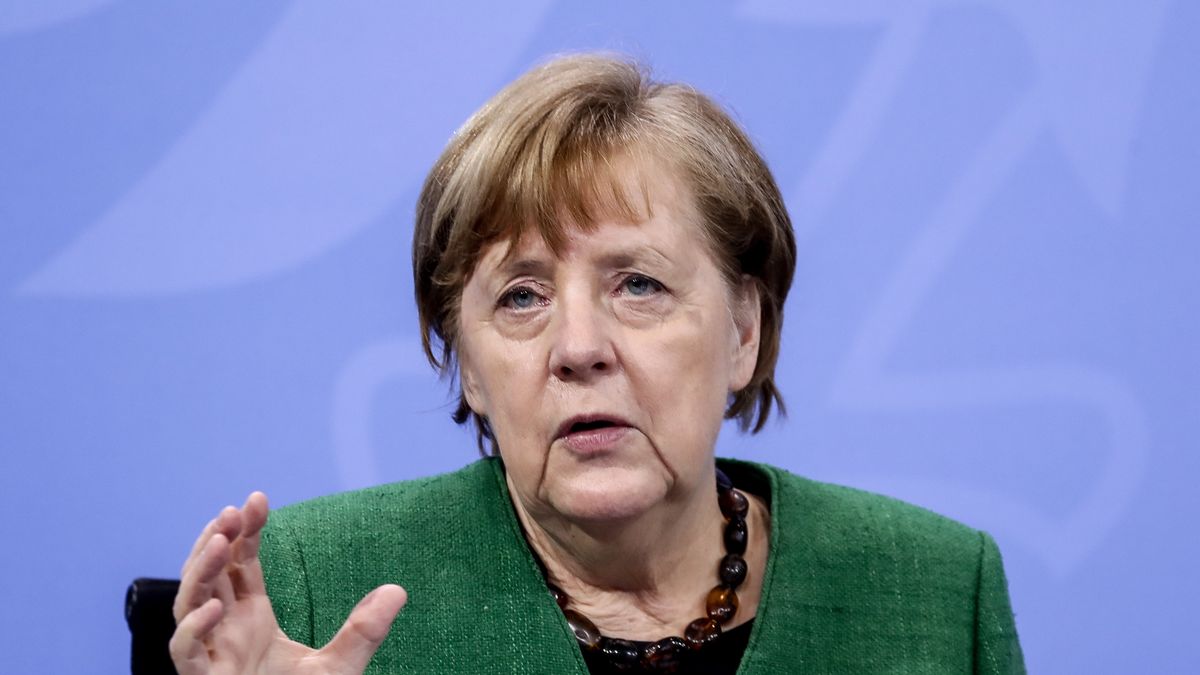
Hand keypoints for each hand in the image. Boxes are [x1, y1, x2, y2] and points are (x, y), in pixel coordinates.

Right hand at [170, 492, 406, 673]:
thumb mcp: (339, 667)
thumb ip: (364, 631)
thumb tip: (398, 590)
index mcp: (251, 620)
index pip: (241, 564)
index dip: (246, 531)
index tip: (257, 499)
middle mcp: (226, 632)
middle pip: (208, 575)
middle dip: (215, 540)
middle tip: (232, 512)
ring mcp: (211, 657)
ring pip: (188, 606)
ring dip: (199, 572)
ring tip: (221, 541)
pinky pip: (185, 654)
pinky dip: (194, 629)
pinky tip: (216, 607)